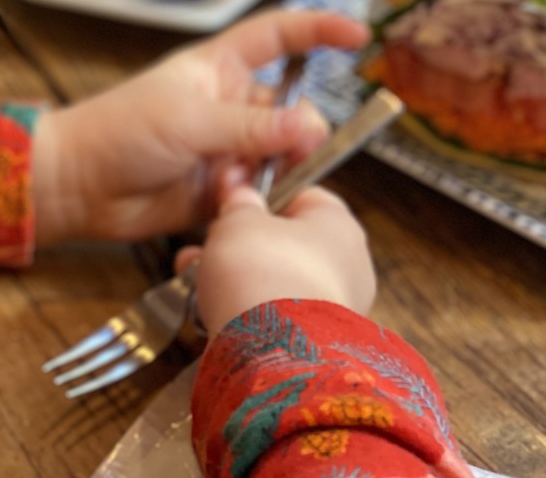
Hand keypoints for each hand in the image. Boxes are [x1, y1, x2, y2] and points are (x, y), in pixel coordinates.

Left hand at [30, 10, 369, 242]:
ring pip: (283, 155)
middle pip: (293, 109)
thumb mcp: (191, 119)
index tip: (358, 35)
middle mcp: (231, 105)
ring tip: (245, 184)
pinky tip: (240, 205)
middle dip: (302, 130)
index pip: (280, 37)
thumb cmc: (121, 131)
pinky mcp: (223, 190)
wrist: (79, 188)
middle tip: (294, 151)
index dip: (319, 30)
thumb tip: (312, 126)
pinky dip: (262, 201)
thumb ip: (253, 127)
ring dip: (277, 170)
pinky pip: (263, 193)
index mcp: (221, 68)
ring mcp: (228, 148)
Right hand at [175, 185, 377, 333]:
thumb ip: (239, 204)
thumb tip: (241, 195)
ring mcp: (335, 308)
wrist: (272, 350)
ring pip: (276, 282)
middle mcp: (348, 266)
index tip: (235, 205)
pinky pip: (275, 319)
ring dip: (237, 280)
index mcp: (339, 223)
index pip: (303, 197)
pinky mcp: (315, 344)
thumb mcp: (239, 221)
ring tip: (197, 281)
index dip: (265, 198)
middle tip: (209, 246)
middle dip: (241, 245)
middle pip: (287, 244)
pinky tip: (213, 314)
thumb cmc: (263, 274)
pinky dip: (246, 315)